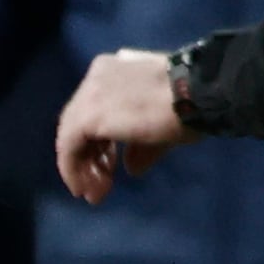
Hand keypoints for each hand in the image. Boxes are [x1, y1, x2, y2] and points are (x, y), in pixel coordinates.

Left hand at [54, 49, 197, 202]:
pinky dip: (72, 169)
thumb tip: (132, 168)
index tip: (113, 167)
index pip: (95, 110)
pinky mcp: (86, 115)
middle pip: (79, 124)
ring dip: (82, 167)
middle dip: (91, 157)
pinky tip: (84, 188)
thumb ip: (140, 147)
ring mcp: (89, 94)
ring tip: (95, 193)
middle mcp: (96, 78)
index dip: (101, 143)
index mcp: (114, 70)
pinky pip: (68, 147)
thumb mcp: (161, 127)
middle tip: (103, 185)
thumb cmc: (188, 105)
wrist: (195, 93)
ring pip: (70, 136)